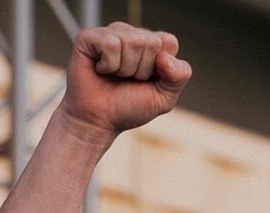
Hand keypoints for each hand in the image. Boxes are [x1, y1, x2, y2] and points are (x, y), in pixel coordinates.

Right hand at [61, 23, 191, 139]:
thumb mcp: (163, 98)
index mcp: (150, 45)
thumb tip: (164, 56)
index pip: (168, 42)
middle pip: (151, 42)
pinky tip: (100, 70)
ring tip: (113, 77)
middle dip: (141, 70)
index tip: (146, 81)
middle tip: (126, 81)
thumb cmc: (127, 108)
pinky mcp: (90, 36)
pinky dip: (108, 65)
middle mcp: (131, 34)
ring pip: (133, 42)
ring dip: (124, 69)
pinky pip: (111, 44)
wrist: (97, 122)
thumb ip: (179, 76)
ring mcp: (111, 33)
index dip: (161, 68)